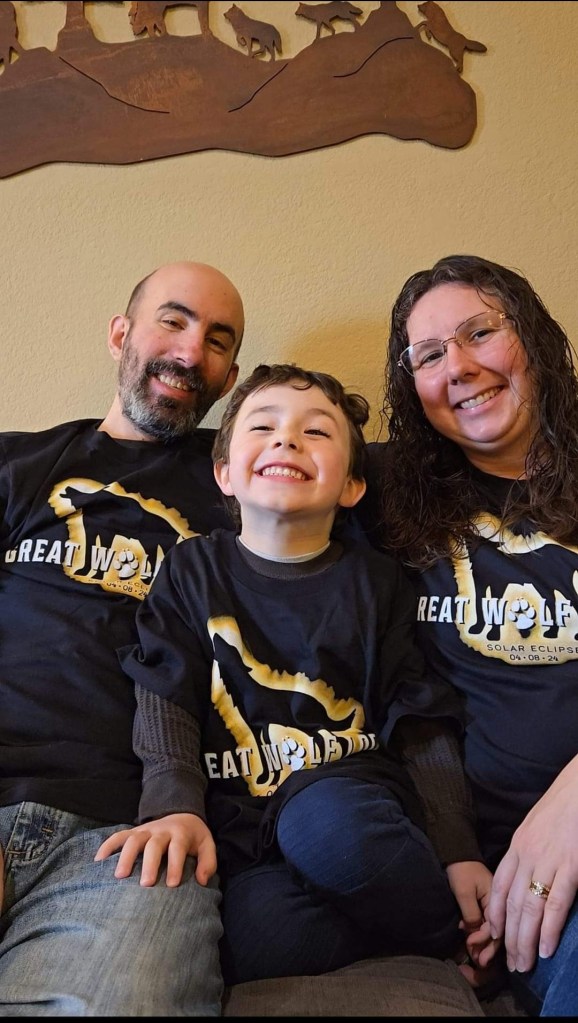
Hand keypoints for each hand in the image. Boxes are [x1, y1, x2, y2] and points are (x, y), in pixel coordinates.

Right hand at [94, 813, 216, 887]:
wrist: (180, 814)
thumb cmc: (192, 837)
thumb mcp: (206, 844)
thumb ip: (208, 861)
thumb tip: (202, 881)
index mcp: (180, 833)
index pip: (177, 848)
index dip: (175, 865)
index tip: (172, 884)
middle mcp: (161, 831)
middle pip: (154, 844)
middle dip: (149, 863)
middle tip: (146, 884)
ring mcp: (145, 830)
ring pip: (133, 839)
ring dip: (126, 856)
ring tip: (119, 877)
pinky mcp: (133, 832)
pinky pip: (118, 836)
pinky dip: (107, 846)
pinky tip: (98, 861)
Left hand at [446, 860, 500, 965]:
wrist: (457, 853)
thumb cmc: (461, 871)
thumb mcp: (464, 893)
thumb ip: (472, 915)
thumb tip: (476, 937)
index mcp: (499, 899)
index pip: (497, 927)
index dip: (484, 940)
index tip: (470, 945)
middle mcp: (500, 905)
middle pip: (499, 933)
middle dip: (488, 950)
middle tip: (478, 963)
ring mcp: (495, 906)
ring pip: (494, 932)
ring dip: (485, 946)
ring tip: (476, 959)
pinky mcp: (487, 906)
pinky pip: (488, 926)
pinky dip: (480, 936)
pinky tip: (473, 943)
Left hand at [487, 754, 577, 971]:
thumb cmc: (561, 807)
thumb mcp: (535, 827)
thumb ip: (527, 852)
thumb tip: (525, 879)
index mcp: (517, 845)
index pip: (498, 886)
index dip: (494, 913)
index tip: (492, 934)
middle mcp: (527, 855)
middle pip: (512, 904)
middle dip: (509, 937)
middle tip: (511, 963)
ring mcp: (548, 861)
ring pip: (530, 909)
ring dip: (525, 941)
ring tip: (524, 963)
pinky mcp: (570, 866)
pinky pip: (556, 904)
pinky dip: (549, 929)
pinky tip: (545, 949)